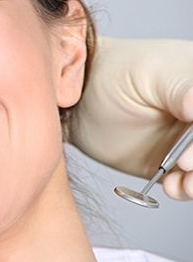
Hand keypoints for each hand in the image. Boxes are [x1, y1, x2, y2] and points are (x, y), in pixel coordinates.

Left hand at [70, 37, 192, 199]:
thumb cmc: (113, 72)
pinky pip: (188, 182)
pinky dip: (185, 189)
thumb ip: (182, 90)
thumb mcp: (150, 73)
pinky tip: (172, 187)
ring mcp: (188, 141)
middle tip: (185, 164)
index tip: (188, 145)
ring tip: (183, 184)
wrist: (78, 97)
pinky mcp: (172, 164)